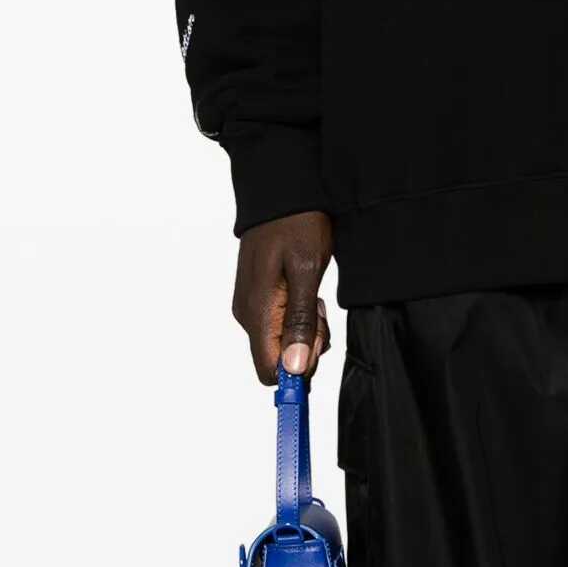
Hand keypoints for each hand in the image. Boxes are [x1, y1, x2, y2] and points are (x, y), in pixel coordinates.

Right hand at [233, 210, 333, 382]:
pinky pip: (277, 327)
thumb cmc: (297, 225)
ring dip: (304, 331)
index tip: (317, 341)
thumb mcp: (308, 271)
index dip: (297, 370)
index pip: (269, 371)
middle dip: (306, 346)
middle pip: (278, 360)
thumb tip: (293, 368)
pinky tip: (306, 294)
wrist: (281, 194)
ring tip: (315, 298)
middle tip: (320, 311)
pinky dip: (297, 319)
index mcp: (257, 313)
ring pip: (280, 344)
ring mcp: (249, 308)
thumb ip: (300, 322)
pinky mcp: (256, 300)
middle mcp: (247, 316)